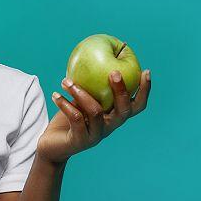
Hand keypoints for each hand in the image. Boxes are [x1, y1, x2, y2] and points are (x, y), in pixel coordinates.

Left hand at [37, 69, 151, 163]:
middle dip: (121, 90)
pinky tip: (56, 95)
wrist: (54, 145)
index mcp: (115, 116)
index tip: (146, 71)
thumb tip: (95, 54)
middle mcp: (110, 126)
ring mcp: (97, 135)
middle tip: (113, 72)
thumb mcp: (82, 99)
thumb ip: (91, 84)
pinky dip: (66, 104)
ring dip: (81, 93)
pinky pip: (76, 119)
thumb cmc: (69, 117)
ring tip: (66, 81)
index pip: (136, 105)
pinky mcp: (80, 141)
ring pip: (96, 111)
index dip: (144, 90)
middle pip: (123, 110)